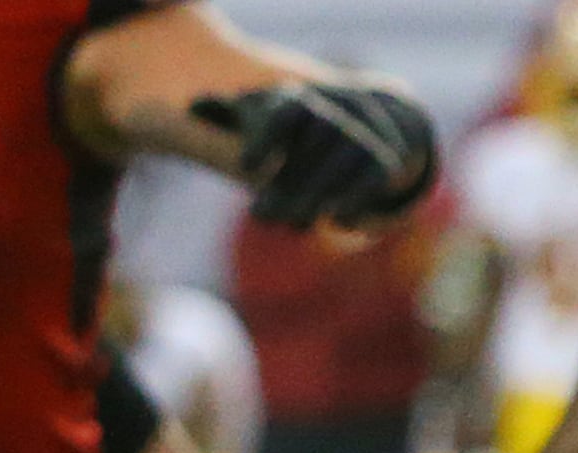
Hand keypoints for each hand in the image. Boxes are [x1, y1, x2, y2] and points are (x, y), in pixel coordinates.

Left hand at [191, 80, 437, 227]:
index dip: (267, 137)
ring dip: (319, 195)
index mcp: (300, 102)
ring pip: (346, 161)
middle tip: (260, 215)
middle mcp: (335, 114)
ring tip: (293, 225)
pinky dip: (358, 199)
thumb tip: (194, 105)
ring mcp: (361, 138)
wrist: (361, 126)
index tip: (245, 166)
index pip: (287, 112)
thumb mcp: (261, 117)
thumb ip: (227, 113)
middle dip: (289, 182)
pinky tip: (339, 220)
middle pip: (315, 142)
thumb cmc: (293, 130)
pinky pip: (374, 178)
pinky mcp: (382, 163)